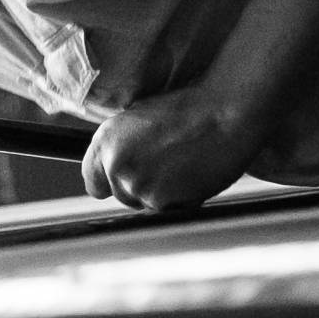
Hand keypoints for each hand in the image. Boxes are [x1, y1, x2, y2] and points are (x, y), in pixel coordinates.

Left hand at [82, 88, 263, 208]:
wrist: (225, 114)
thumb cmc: (188, 108)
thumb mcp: (140, 118)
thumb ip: (122, 145)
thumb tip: (115, 164)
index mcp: (105, 141)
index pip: (92, 181)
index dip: (109, 180)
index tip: (124, 175)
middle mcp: (117, 166)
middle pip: (121, 196)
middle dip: (141, 185)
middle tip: (167, 163)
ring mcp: (140, 187)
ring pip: (146, 204)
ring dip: (162, 192)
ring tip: (183, 164)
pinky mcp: (165, 202)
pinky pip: (169, 209)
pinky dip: (181, 198)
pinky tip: (194, 173)